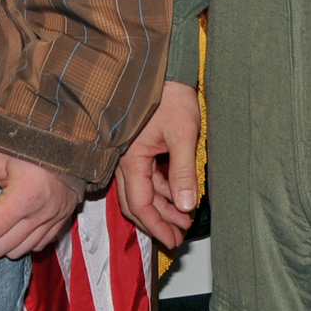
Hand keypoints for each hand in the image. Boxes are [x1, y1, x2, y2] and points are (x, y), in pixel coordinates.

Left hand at [0, 149, 84, 259]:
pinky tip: (16, 214)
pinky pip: (32, 247)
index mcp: (24, 199)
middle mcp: (40, 218)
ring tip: (0, 206)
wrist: (71, 143)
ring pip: (13, 252)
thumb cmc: (32, 144)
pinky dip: (18, 238)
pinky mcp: (59, 227)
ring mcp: (52, 225)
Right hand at [114, 81, 200, 249]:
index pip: (140, 204)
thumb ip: (183, 173)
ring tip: (184, 218)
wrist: (163, 69)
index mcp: (131, 160)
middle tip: (178, 237)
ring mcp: (130, 155)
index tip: (173, 240)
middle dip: (158, 222)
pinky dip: (162, 189)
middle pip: (137, 203)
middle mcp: (125, 161)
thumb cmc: (170, 97)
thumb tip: (185, 205)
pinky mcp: (139, 148)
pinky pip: (147, 177)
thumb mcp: (182, 135)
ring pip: (143, 191)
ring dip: (162, 206)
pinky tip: (178, 196)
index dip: (157, 226)